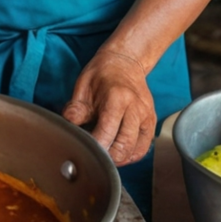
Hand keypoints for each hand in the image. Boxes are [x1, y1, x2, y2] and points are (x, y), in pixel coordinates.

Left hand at [62, 49, 155, 165]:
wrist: (125, 63)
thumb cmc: (102, 73)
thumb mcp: (83, 85)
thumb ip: (76, 107)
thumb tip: (69, 124)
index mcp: (117, 98)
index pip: (107, 132)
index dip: (95, 145)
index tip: (84, 148)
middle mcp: (136, 109)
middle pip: (124, 146)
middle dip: (107, 156)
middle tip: (94, 154)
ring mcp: (147, 117)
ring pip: (136, 151)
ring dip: (119, 159)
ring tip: (105, 154)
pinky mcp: (151, 123)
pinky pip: (144, 148)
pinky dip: (130, 155)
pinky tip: (118, 153)